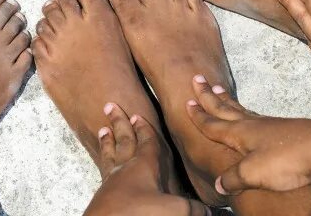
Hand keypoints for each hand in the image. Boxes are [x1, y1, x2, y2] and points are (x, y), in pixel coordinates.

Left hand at [86, 103, 207, 215]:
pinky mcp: (102, 196)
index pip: (145, 141)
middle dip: (119, 122)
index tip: (138, 115)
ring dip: (107, 141)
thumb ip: (193, 207)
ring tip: (103, 129)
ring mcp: (110, 181)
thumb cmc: (139, 213)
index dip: (144, 128)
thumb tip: (208, 211)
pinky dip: (104, 162)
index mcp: (142, 165)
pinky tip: (105, 167)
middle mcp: (124, 169)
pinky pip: (103, 171)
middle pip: (122, 140)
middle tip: (110, 105)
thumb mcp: (175, 208)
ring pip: (109, 154)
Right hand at [185, 76, 310, 194]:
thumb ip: (233, 178)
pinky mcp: (283, 130)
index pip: (212, 123)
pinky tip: (249, 116)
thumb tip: (218, 184)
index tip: (186, 102)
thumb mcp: (254, 174)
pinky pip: (255, 116)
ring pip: (240, 109)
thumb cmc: (287, 160)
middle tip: (197, 79)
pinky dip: (244, 111)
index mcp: (240, 133)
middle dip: (208, 96)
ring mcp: (268, 125)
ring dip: (226, 101)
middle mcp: (251, 125)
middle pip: (224, 108)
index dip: (198, 115)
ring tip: (218, 90)